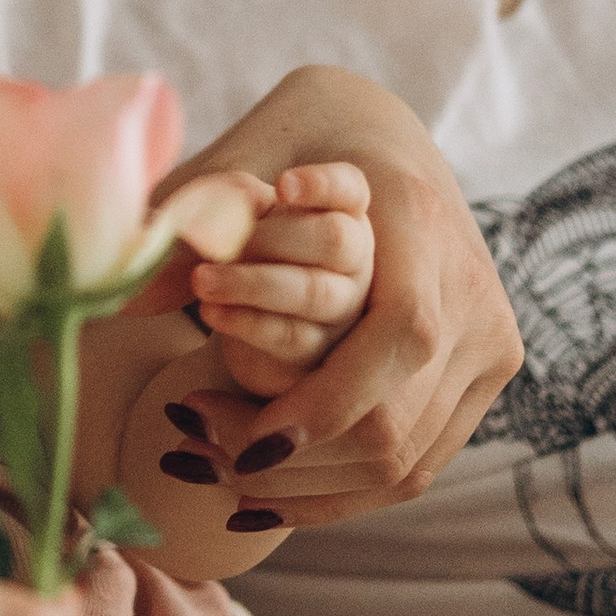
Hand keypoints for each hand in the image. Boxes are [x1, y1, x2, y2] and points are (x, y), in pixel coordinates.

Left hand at [160, 68, 518, 521]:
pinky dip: (339, 489)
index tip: (249, 440)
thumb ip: (192, 213)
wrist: (381, 125)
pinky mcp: (482, 376)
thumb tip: (127, 292)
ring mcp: (488, 338)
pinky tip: (263, 490)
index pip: (398, 335)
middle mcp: (473, 288)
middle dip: (295, 461)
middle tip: (201, 453)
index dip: (327, 401)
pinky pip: (417, 463)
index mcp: (422, 223)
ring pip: (405, 460)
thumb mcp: (242, 151)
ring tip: (219, 472)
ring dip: (307, 486)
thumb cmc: (300, 130)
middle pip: (398, 419)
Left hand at [188, 160, 372, 398]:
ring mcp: (343, 307)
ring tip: (201, 280)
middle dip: (271, 239)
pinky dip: (245, 321)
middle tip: (217, 243)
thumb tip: (218, 209)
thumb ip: (233, 202)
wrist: (244, 317)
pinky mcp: (319, 350)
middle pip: (334, 240)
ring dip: (250, 284)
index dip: (322, 184)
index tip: (281, 186)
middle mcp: (354, 259)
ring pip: (312, 291)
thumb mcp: (240, 216)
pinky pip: (289, 335)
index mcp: (341, 213)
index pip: (349, 188)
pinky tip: (210, 310)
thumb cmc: (248, 251)